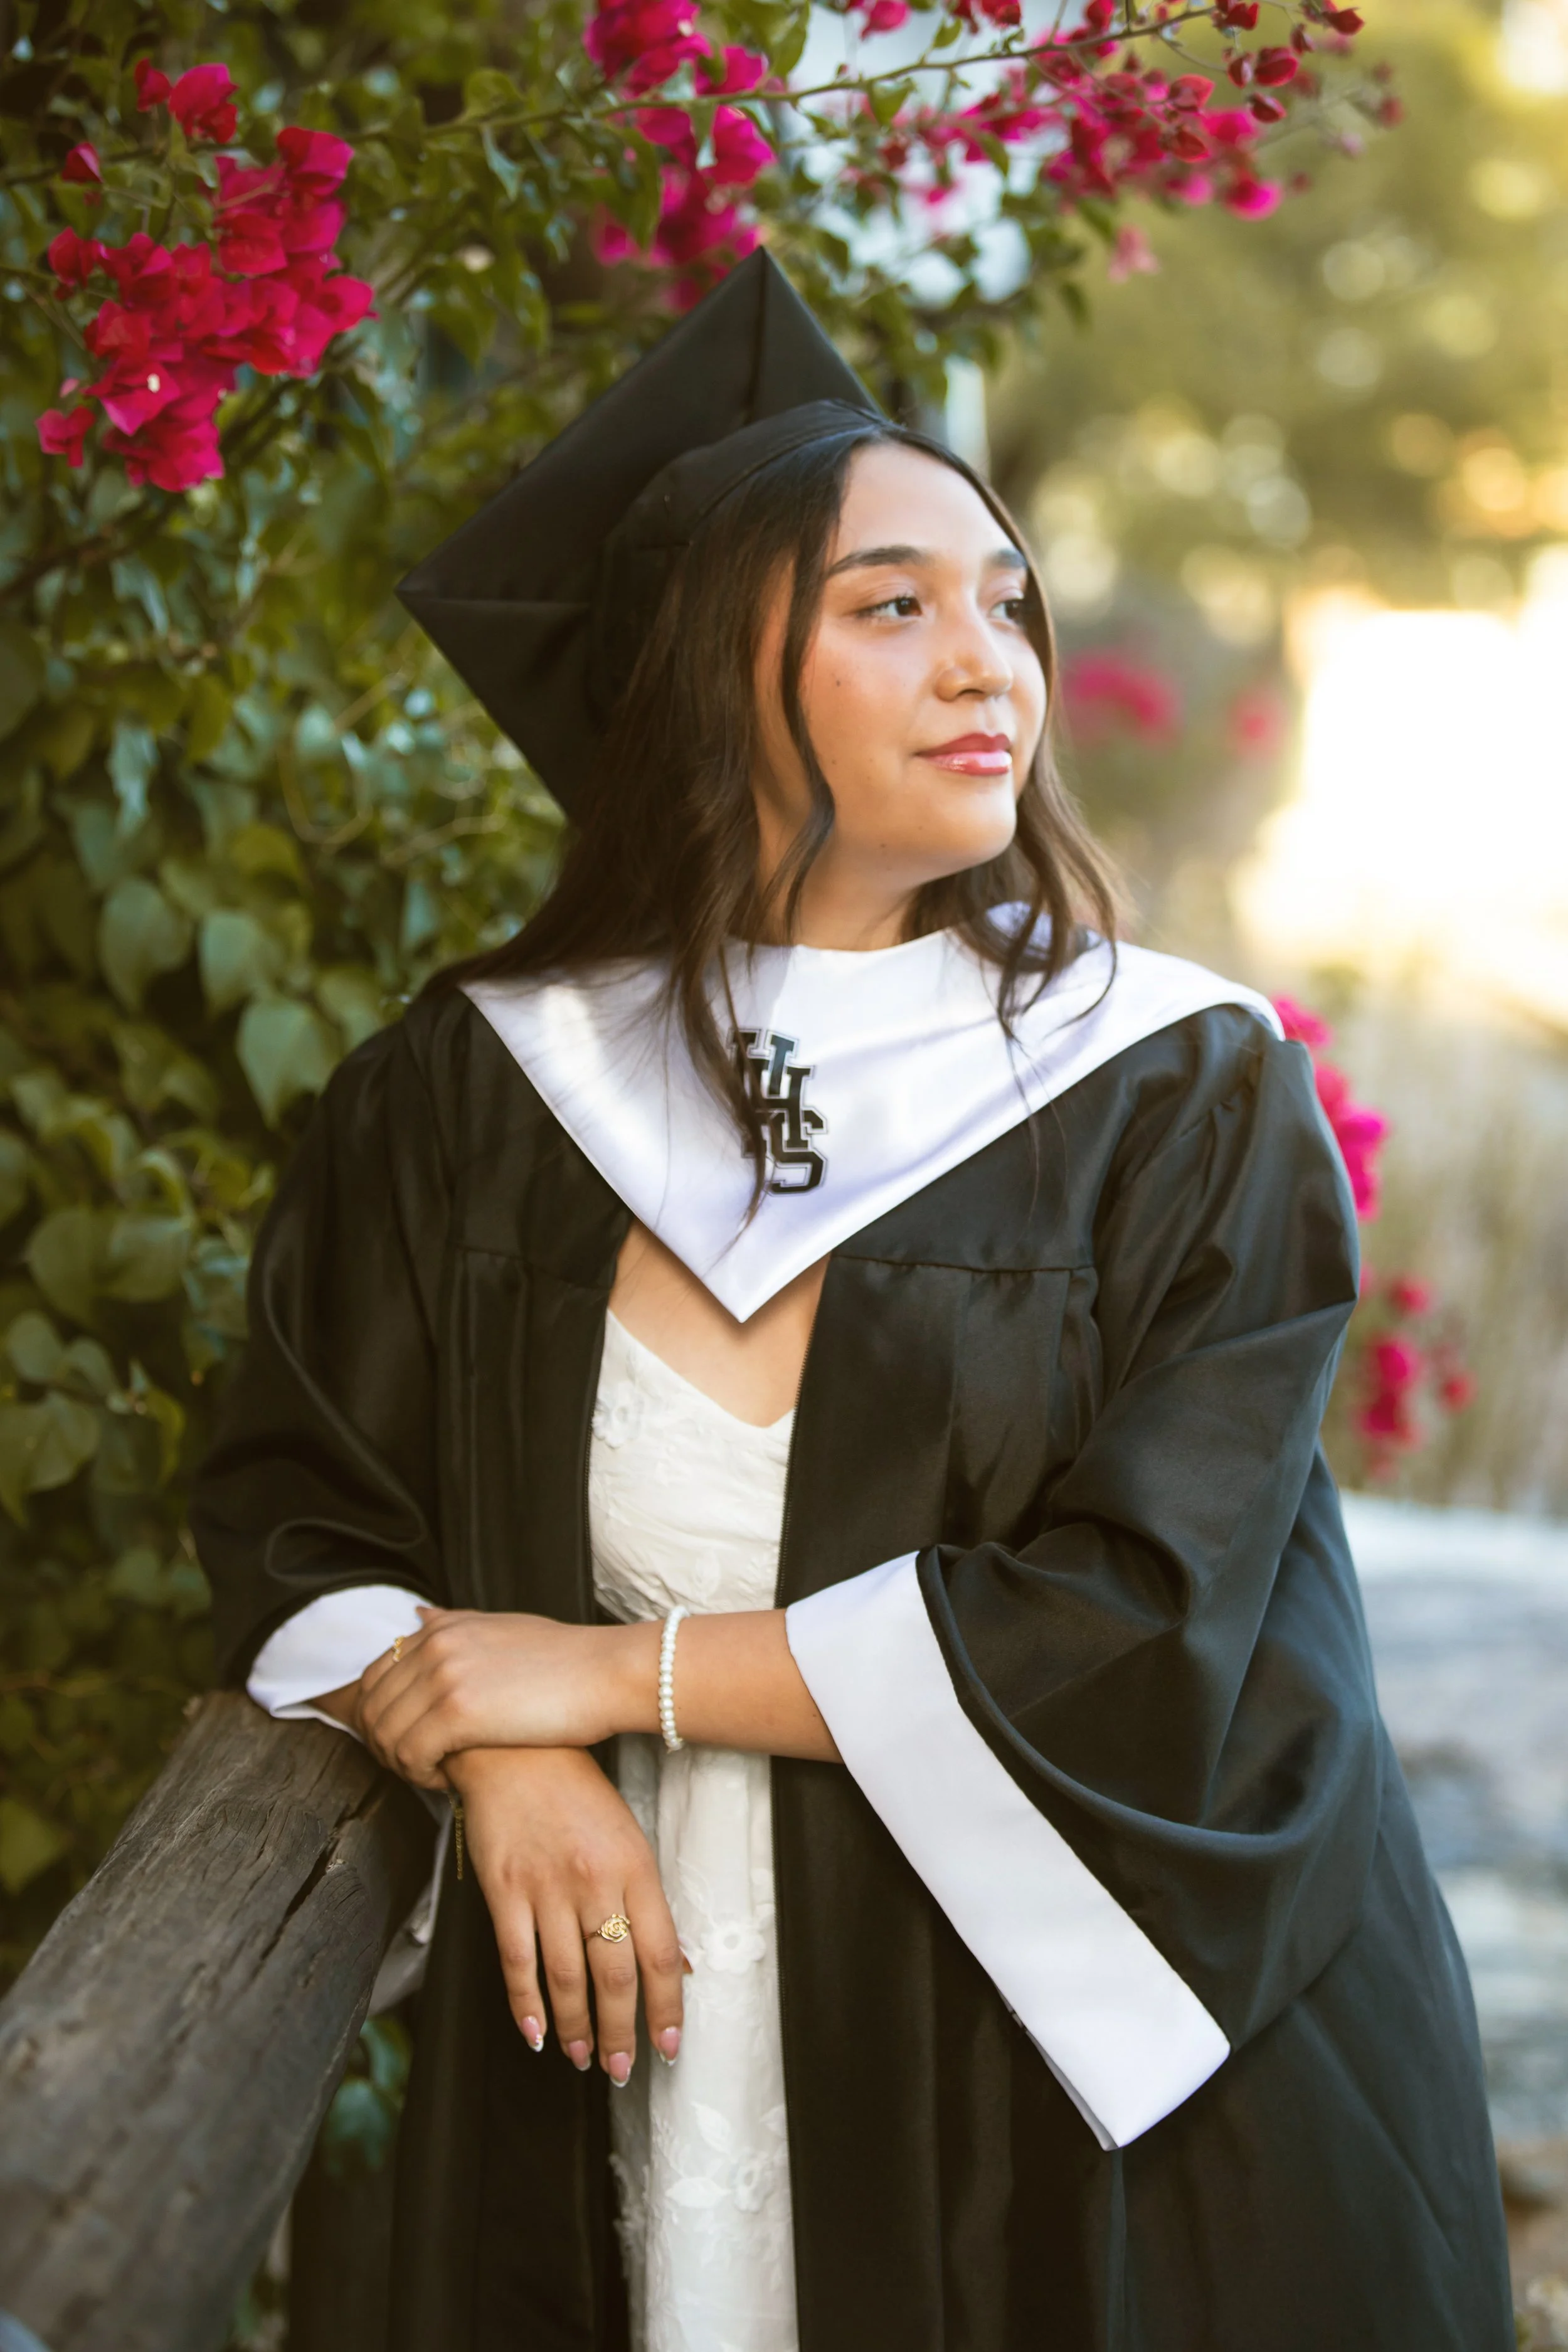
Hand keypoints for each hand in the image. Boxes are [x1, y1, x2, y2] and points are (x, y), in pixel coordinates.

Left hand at [357, 1606, 655, 1785]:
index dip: (379, 1719)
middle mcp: (434, 1645)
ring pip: (385, 1735)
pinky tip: (448, 1779)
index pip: (373, 1678)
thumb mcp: (503, 1628)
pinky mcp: (457, 1711)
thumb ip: (455, 1624)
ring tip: (434, 1774)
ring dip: (402, 1764)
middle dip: (384, 1746)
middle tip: (416, 1766)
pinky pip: (409, 1755)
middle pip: (371, 1708)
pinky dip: (421, 1775)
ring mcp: (443, 1676)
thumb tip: (418, 1614)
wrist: (607, 1674)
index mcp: (441, 1627)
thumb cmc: (565, 1660)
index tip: (404, 1743)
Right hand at [446, 1745, 685, 2084]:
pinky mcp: (504, 1889)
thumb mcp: (629, 1837)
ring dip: (576, 2028)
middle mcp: (595, 1880)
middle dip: (619, 2033)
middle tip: (622, 2069)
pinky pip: (516, 1961)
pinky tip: (536, 2031)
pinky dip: (525, 2005)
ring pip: (565, 1978)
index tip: (668, 2045)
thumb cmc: (578, 1793)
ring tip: (582, 2057)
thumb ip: (649, 1901)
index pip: (660, 1953)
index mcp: (635, 1866)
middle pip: (613, 1976)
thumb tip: (678, 1965)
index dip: (667, 2006)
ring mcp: (546, 1886)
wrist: (515, 1748)